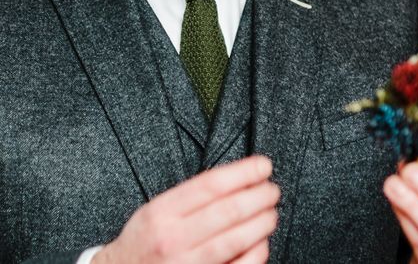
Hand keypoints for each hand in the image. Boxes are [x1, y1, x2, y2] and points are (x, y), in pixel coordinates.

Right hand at [94, 155, 278, 263]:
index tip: (263, 165)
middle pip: (228, 211)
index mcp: (161, 212)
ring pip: (235, 239)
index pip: (211, 184)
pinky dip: (255, 253)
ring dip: (261, 222)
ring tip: (272, 212)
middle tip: (273, 189)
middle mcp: (173, 239)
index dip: (243, 172)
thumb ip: (189, 197)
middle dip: (259, 196)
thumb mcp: (155, 210)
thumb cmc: (144, 242)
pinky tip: (262, 242)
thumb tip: (237, 180)